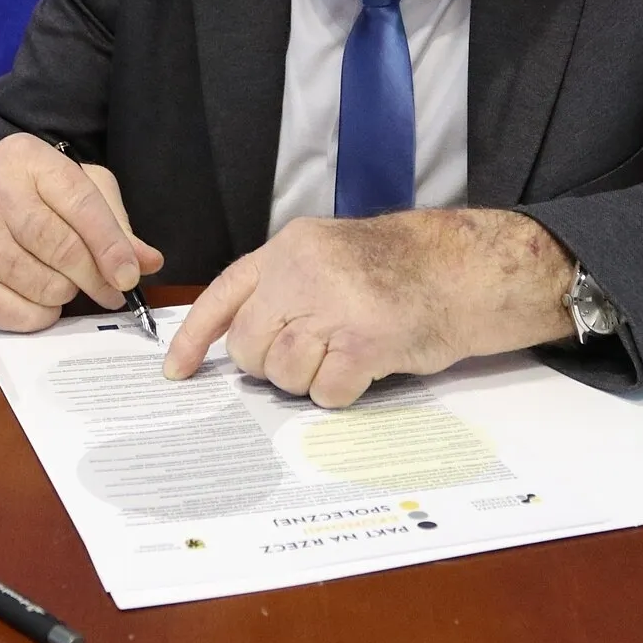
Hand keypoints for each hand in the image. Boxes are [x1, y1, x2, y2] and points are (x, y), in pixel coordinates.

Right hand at [0, 133, 163, 330]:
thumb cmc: (38, 199)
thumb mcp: (81, 191)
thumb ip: (118, 225)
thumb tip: (147, 262)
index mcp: (26, 157)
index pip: (81, 203)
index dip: (110, 245)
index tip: (130, 276)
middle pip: (62, 247)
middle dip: (95, 277)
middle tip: (112, 291)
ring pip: (44, 284)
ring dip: (66, 293)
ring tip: (62, 280)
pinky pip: (19, 313)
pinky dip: (40, 314)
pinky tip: (36, 294)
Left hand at [164, 209, 574, 406]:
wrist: (464, 268)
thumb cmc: (400, 268)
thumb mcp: (330, 255)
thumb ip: (285, 285)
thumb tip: (241, 342)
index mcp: (290, 249)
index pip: (225, 293)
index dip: (196, 336)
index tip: (178, 371)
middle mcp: (305, 272)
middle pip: (251, 346)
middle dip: (271, 365)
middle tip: (310, 355)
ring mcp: (335, 307)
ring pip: (284, 372)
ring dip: (310, 379)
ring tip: (344, 354)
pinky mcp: (364, 342)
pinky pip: (325, 392)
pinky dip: (341, 393)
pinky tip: (365, 368)